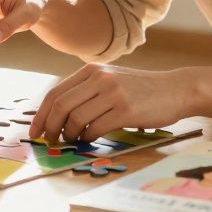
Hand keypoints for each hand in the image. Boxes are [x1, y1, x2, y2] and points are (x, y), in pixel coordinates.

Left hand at [29, 64, 190, 142]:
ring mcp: (113, 93)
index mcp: (91, 70)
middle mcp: (99, 78)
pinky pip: (95, 128)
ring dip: (69, 134)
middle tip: (50, 141)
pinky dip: (87, 137)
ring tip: (73, 140)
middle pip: (60, 105)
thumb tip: (56, 115)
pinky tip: (90, 138)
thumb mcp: (110, 79)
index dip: (41, 114)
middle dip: (50, 127)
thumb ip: (86, 90)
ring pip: (75, 118)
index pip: (55, 92)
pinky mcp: (126, 110)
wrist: (176, 89)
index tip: (36, 130)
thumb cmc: (141, 90)